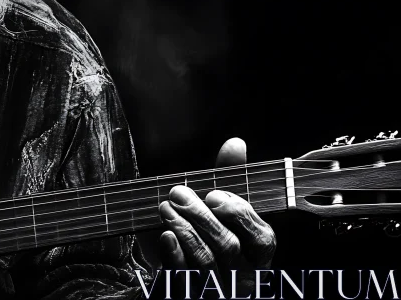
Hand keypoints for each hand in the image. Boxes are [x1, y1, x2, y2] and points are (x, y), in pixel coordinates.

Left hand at [157, 138, 276, 296]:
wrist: (183, 277)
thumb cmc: (208, 235)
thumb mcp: (220, 209)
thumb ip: (229, 179)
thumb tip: (236, 144)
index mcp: (255, 256)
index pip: (262, 239)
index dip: (240, 216)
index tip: (214, 194)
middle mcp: (242, 276)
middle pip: (229, 247)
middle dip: (202, 217)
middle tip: (178, 194)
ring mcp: (218, 288)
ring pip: (206, 263)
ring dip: (184, 230)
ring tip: (166, 207)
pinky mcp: (191, 293)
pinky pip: (184, 279)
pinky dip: (175, 256)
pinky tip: (165, 237)